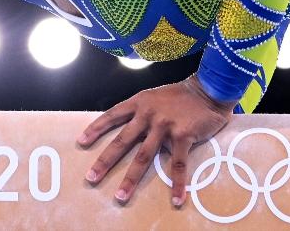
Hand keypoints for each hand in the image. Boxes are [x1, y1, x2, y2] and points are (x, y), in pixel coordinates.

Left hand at [76, 73, 234, 206]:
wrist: (209, 90)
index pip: (111, 116)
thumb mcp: (154, 96)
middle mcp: (147, 114)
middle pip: (122, 141)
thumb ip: (141, 111)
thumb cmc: (180, 95)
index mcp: (139, 102)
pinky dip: (177, 184)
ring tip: (121, 196)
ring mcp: (164, 126)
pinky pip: (178, 164)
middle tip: (91, 178)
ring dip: (131, 179)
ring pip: (143, 157)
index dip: (95, 129)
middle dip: (105, 161)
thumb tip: (127, 129)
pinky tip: (176, 199)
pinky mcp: (182, 137)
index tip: (81, 142)